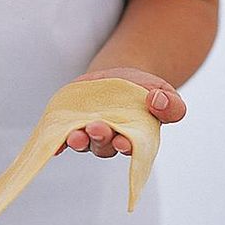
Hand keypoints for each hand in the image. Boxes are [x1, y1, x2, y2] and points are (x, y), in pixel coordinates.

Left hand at [56, 67, 186, 157]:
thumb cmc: (145, 91)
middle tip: (97, 128)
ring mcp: (88, 131)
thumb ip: (170, 104)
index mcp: (133, 137)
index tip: (123, 142)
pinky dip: (57, 141)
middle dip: (99, 138)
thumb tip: (157, 101)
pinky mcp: (71, 121)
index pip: (129, 147)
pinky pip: (61, 134)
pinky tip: (54, 144)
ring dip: (77, 139)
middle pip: (102, 145)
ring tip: (75, 134)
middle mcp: (109, 139)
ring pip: (82, 141)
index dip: (125, 146)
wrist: (120, 77)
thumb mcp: (163, 92)